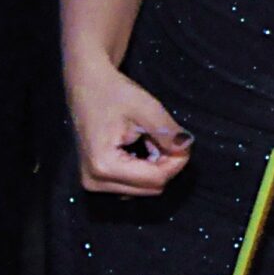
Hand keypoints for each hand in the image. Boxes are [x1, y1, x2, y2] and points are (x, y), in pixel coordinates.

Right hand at [67, 64, 190, 195]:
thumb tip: (187, 148)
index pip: (156, 179)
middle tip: (164, 137)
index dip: (176, 161)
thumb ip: (168, 133)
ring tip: (148, 140)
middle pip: (150, 187)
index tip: (182, 141)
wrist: (86, 86)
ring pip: (143, 188)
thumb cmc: (115, 94)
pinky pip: (132, 184)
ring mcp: (93, 183)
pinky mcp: (96, 180)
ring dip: (154, 166)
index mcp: (104, 166)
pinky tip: (140, 147)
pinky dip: (143, 168)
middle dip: (165, 164)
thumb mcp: (147, 109)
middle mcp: (95, 181)